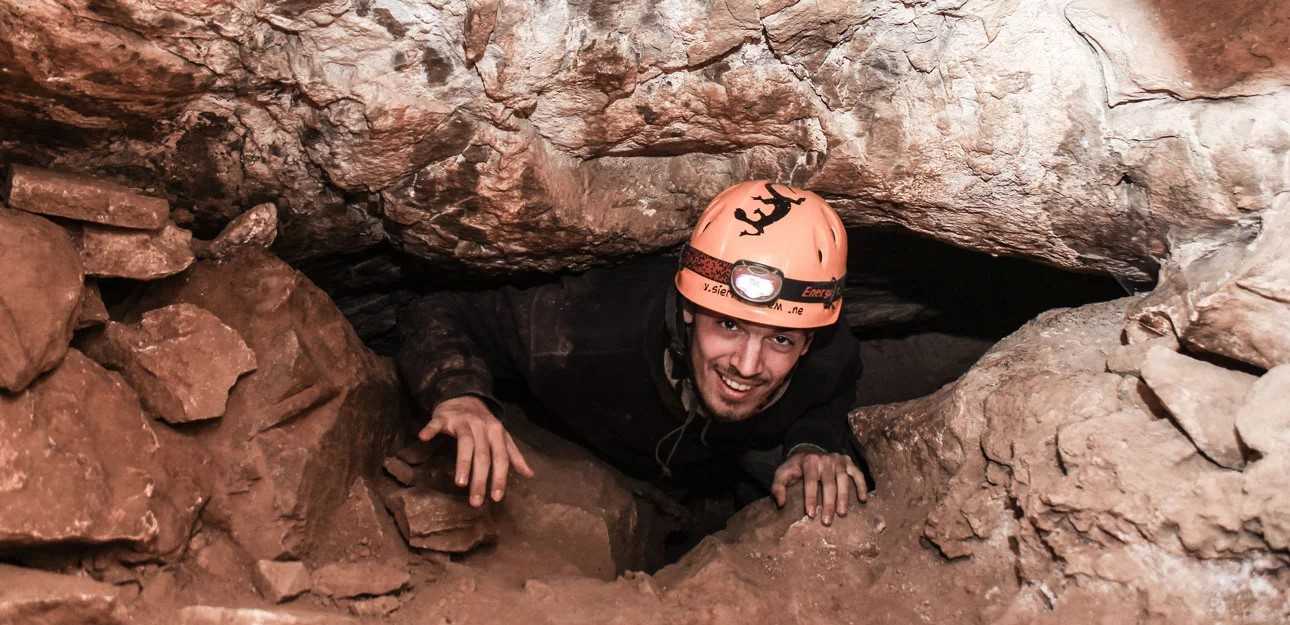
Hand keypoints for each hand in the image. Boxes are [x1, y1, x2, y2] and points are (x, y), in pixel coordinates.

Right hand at [420, 395, 534, 506]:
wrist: (465, 396)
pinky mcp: (444, 417)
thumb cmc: (484, 423)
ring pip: (465, 443)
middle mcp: (482, 426)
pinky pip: (437, 424)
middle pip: (483, 455)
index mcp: (497, 433)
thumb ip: (513, 456)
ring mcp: (463, 421)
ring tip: (460, 483)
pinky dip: (431, 429)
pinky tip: (424, 438)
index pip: (500, 458)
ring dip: (463, 463)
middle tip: (476, 502)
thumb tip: (529, 474)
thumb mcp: (501, 437)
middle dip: (480, 479)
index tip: (497, 498)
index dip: (500, 478)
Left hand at [771, 449, 867, 524]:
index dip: (810, 498)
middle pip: (828, 484)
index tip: (810, 514)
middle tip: (827, 521)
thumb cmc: (795, 468)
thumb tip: (781, 503)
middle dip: (828, 504)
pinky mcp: (848, 462)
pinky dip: (861, 486)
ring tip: (842, 514)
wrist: (808, 451)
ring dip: (843, 498)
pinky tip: (863, 499)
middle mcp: (826, 459)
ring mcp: (839, 460)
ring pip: (843, 481)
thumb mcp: (782, 474)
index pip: (811, 482)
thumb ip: (778, 487)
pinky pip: (858, 474)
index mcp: (809, 461)